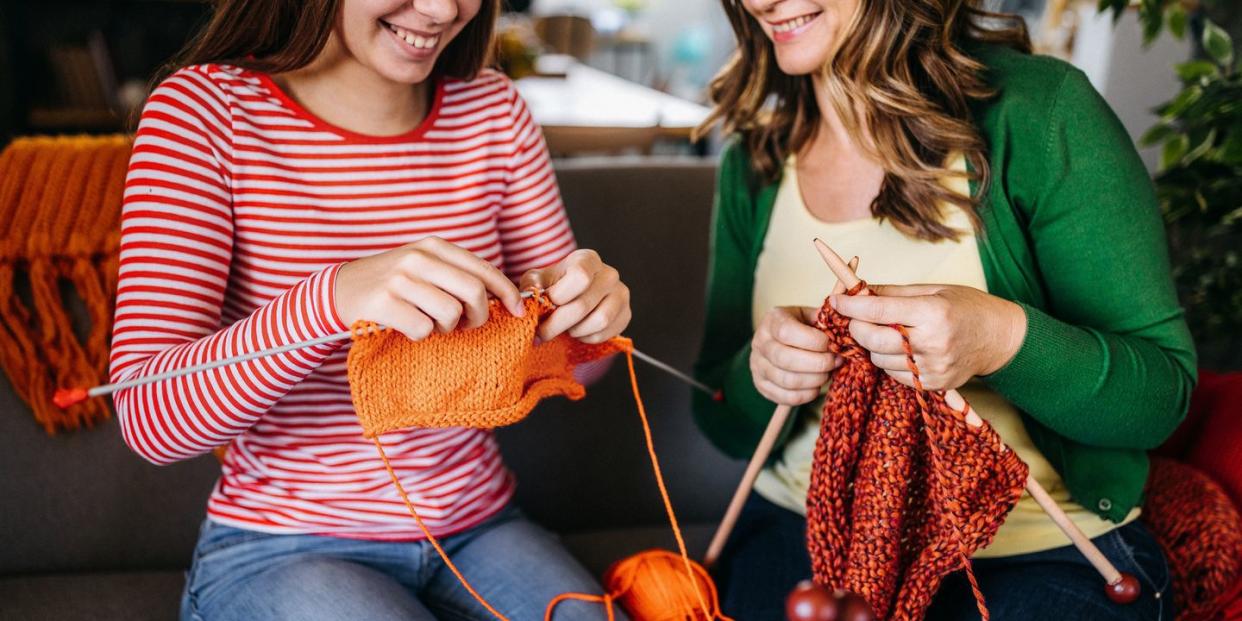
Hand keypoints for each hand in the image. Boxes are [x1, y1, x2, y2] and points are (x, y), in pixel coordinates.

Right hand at [334, 237, 523, 340]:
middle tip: (467, 325)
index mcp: (434, 246)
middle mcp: (418, 258)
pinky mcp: (384, 304)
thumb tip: (502, 297)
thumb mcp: (424, 267)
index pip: (483, 269)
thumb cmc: (392, 283)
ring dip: (446, 328)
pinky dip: (421, 335)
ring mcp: (400, 280)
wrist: (340, 289)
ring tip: (430, 323)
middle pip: (474, 292)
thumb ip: (457, 275)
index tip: (518, 312)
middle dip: (479, 316)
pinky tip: (407, 327)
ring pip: (450, 314)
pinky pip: (423, 329)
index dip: (507, 293)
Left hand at [519, 249, 630, 343]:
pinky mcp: (626, 314)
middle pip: (584, 305)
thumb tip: (530, 299)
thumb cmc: (554, 286)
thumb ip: (532, 286)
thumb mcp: (538, 280)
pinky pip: (605, 334)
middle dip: (557, 324)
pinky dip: (586, 338)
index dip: (559, 296)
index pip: (580, 277)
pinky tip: (578, 331)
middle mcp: (609, 274)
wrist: (574, 295)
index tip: (545, 305)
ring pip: (598, 321)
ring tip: (564, 328)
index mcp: (588, 259)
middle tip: (542, 333)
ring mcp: (621, 294)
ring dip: (575, 331)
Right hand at [750, 306, 843, 405]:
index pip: (787, 332)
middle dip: (818, 364)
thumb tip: (841, 329)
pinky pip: (786, 397)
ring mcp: (757, 366)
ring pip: (787, 381)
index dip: (813, 341)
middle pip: (786, 359)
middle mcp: (760, 343)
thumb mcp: (808, 316)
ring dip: (814, 380)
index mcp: (772, 321)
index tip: (831, 344)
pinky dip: (806, 395)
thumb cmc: (800, 328)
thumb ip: (822, 320)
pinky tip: (816, 387)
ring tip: (826, 374)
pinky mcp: (761, 385)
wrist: (777, 341)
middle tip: (834, 362)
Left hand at [828, 284, 1026, 390]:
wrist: (1000, 339)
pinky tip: (901, 349)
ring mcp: (933, 368)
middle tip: (855, 319)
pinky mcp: (933, 385)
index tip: (835, 301)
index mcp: (933, 312)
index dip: (851, 306)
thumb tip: (855, 290)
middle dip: (856, 328)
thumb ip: (892, 293)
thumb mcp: (932, 290)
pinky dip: (889, 361)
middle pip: (873, 340)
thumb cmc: (966, 307)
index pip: (879, 312)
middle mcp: (933, 343)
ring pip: (880, 360)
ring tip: (885, 333)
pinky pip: (894, 375)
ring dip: (872, 347)